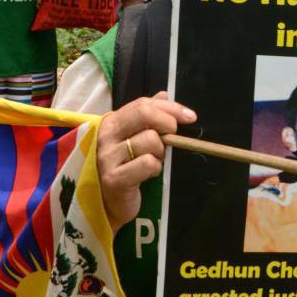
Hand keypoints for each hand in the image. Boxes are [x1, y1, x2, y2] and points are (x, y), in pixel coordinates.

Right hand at [97, 92, 196, 231]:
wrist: (109, 203)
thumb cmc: (125, 167)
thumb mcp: (133, 137)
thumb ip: (146, 115)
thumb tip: (164, 94)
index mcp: (111, 122)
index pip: (143, 104)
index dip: (170, 107)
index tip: (190, 117)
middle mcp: (106, 136)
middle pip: (144, 114)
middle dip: (167, 123)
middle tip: (173, 136)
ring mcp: (108, 157)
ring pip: (151, 140)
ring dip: (160, 152)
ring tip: (154, 160)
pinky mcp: (114, 178)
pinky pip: (148, 163)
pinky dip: (155, 168)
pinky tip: (149, 174)